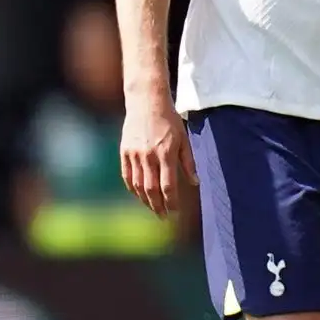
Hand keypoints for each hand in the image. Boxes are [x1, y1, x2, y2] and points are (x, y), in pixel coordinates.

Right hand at [119, 93, 196, 217]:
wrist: (146, 103)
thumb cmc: (170, 120)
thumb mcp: (184, 139)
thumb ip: (188, 162)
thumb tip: (195, 183)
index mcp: (166, 153)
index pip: (168, 185)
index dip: (171, 202)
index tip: (175, 212)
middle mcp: (148, 156)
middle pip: (151, 189)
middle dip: (158, 206)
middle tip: (163, 217)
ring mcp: (134, 155)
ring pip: (137, 185)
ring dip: (145, 200)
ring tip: (153, 209)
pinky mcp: (124, 152)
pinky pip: (127, 176)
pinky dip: (132, 189)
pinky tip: (139, 195)